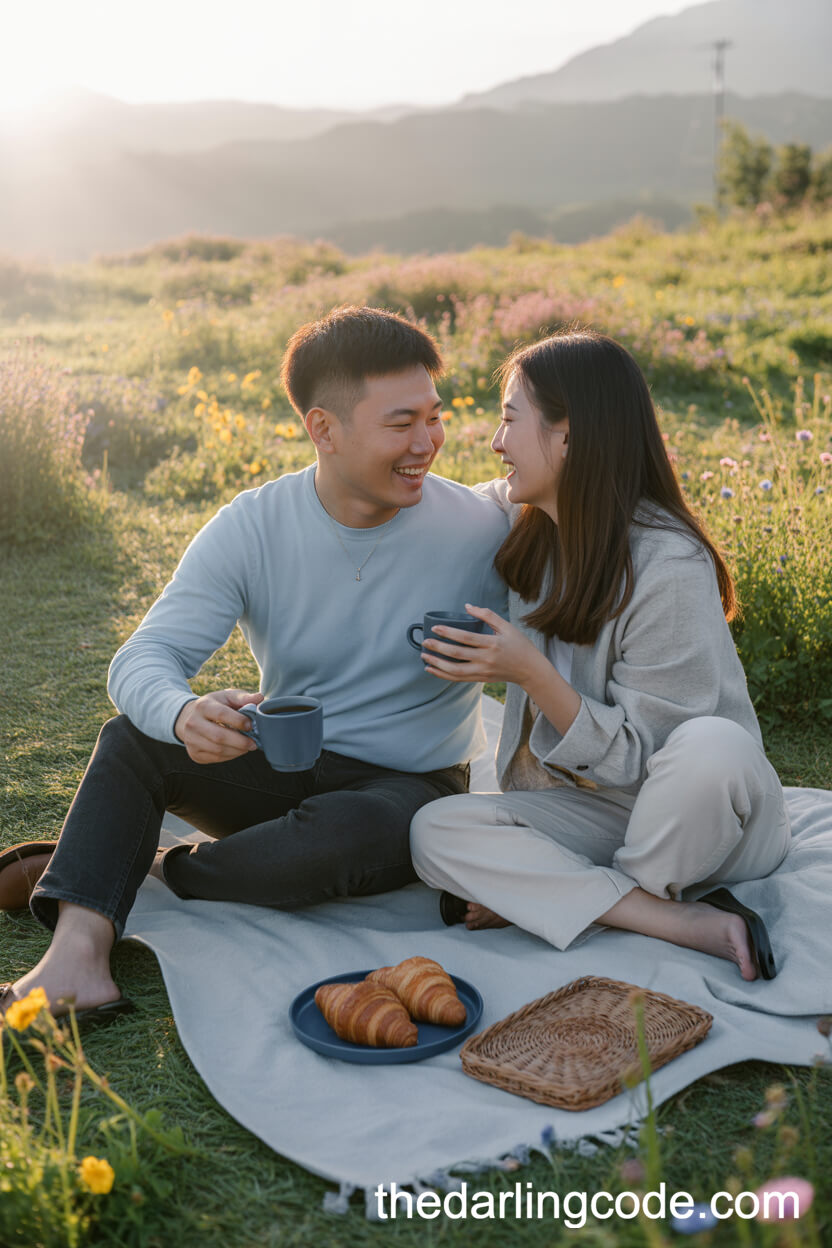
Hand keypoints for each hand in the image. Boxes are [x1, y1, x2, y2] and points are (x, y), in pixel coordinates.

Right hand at [174, 689, 263, 763]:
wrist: (189, 717)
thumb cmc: (214, 706)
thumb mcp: (226, 697)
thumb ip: (243, 698)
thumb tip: (260, 698)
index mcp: (203, 706)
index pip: (221, 714)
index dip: (238, 721)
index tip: (251, 725)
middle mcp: (193, 723)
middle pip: (219, 736)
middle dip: (240, 742)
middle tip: (254, 743)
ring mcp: (191, 739)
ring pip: (218, 750)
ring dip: (237, 751)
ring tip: (247, 747)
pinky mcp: (194, 753)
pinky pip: (215, 758)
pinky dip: (230, 756)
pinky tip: (237, 750)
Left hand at [421, 603, 538, 684]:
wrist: (530, 670)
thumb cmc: (519, 645)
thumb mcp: (507, 626)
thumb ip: (487, 615)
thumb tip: (467, 606)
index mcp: (493, 644)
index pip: (466, 638)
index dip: (449, 633)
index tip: (435, 628)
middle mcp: (487, 659)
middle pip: (457, 654)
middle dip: (438, 648)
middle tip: (424, 642)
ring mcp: (483, 671)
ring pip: (455, 671)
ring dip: (438, 665)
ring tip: (424, 657)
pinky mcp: (481, 679)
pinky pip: (459, 679)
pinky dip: (444, 675)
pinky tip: (433, 669)